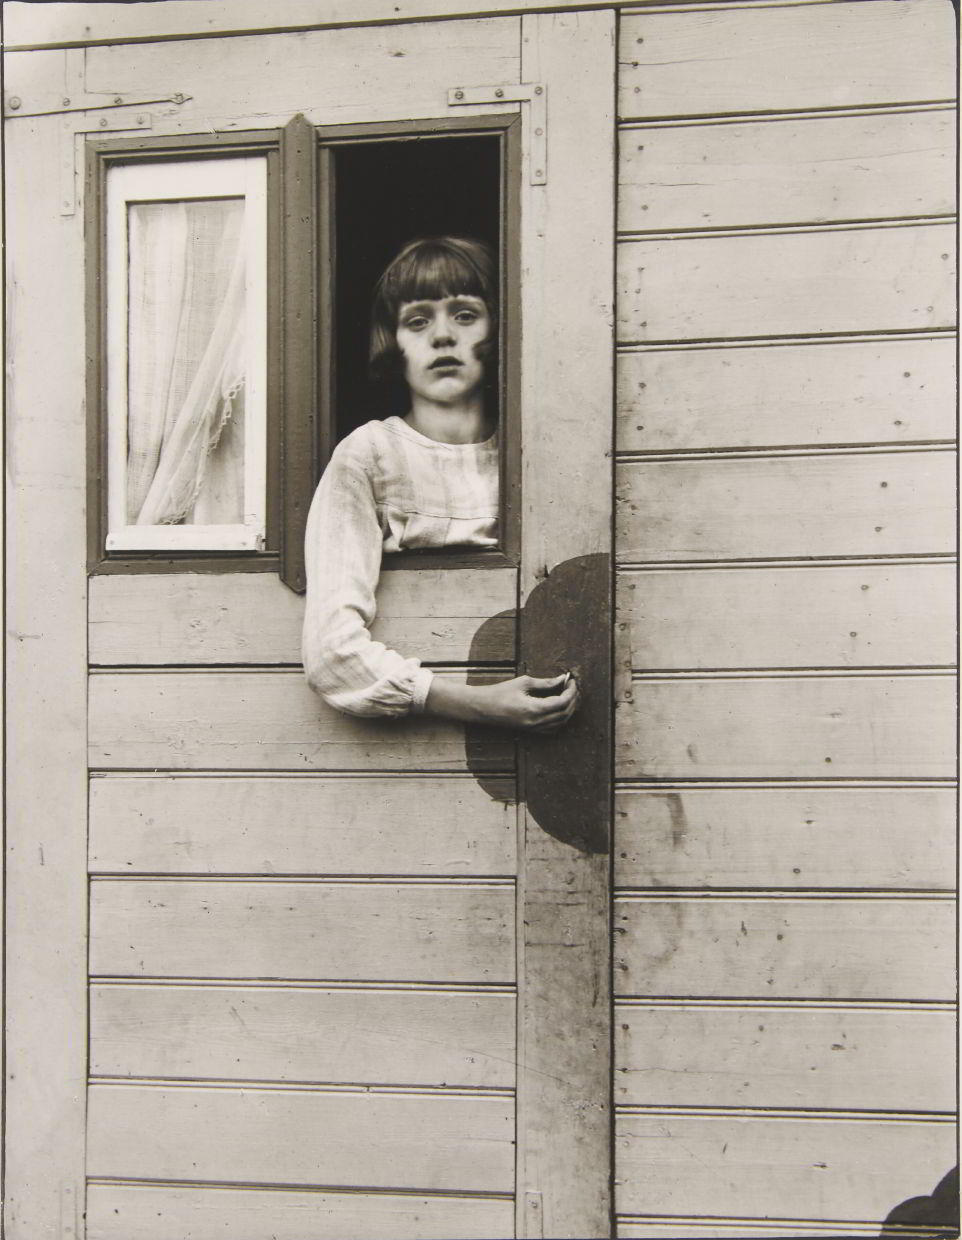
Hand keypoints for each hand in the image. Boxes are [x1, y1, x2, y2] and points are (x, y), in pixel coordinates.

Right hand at [425, 673, 579, 731]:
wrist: (482, 708)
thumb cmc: (500, 693)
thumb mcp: (523, 683)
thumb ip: (545, 682)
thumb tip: (561, 679)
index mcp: (534, 709)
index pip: (562, 702)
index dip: (571, 691)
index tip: (571, 680)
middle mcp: (536, 722)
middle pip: (565, 713)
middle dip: (572, 698)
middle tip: (571, 686)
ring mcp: (533, 729)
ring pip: (561, 722)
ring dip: (568, 708)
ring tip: (567, 694)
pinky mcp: (530, 731)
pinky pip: (552, 728)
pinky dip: (560, 718)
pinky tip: (559, 708)